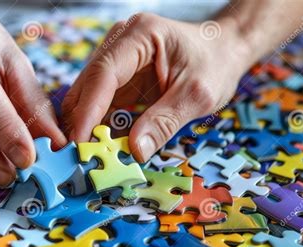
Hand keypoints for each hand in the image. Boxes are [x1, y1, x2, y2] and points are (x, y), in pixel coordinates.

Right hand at [62, 13, 250, 161]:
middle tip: (78, 155)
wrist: (224, 50)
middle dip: (79, 121)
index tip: (80, 141)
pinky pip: (100, 105)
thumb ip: (164, 122)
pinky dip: (98, 127)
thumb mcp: (197, 95)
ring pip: (87, 97)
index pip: (104, 74)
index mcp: (140, 35)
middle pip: (87, 85)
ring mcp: (117, 61)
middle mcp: (121, 43)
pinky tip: (99, 146)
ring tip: (86, 155)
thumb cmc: (216, 63)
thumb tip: (134, 151)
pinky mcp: (119, 78)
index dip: (88, 111)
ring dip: (86, 127)